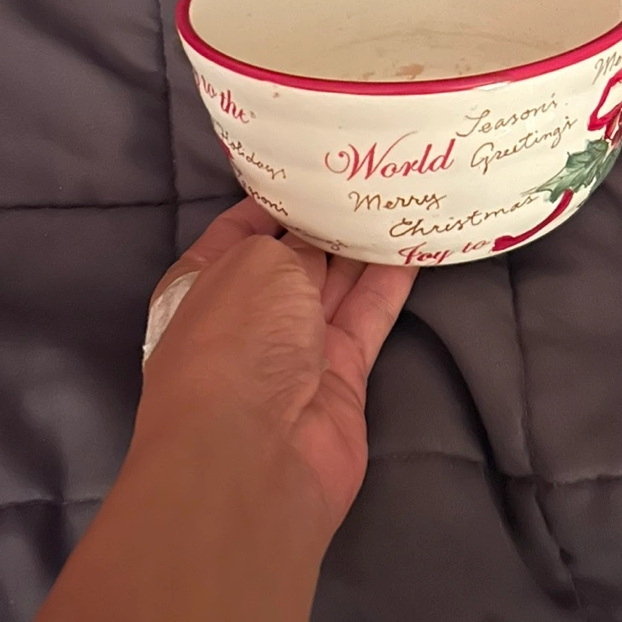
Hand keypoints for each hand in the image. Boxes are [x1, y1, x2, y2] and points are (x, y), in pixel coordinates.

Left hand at [136, 198, 416, 532]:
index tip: (317, 164)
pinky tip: (417, 245)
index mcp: (203, 281)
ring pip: (337, 284)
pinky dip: (391, 283)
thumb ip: (295, 248)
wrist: (255, 457)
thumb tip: (319, 245)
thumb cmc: (236, 341)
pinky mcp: (342, 376)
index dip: (275, 198)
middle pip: (294, 256)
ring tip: (401, 196)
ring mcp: (295, 349)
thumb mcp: (258, 265)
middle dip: (327, 218)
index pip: (241, 228)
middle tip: (372, 172)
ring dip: (365, 245)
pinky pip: (369, 317)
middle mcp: (248, 313)